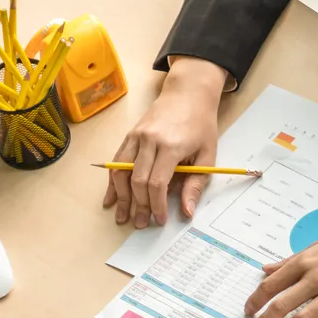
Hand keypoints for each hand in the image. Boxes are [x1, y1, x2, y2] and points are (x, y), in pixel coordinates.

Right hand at [104, 57, 227, 227]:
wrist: (187, 93)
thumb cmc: (200, 125)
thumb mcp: (207, 155)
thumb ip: (195, 184)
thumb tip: (186, 212)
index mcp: (171, 146)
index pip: (157, 183)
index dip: (157, 205)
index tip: (159, 220)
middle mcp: (149, 140)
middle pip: (137, 180)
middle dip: (138, 206)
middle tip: (140, 224)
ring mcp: (136, 137)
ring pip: (121, 172)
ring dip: (120, 197)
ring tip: (122, 217)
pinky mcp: (129, 135)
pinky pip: (116, 162)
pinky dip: (112, 182)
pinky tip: (110, 198)